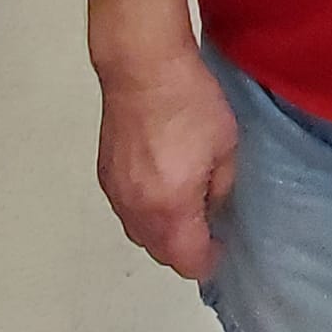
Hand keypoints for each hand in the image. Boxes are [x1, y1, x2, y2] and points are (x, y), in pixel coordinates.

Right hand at [95, 47, 238, 281]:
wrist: (143, 70)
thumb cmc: (191, 104)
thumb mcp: (226, 145)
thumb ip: (221, 186)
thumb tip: (214, 207)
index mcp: (170, 208)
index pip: (186, 259)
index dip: (208, 260)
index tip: (223, 249)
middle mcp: (137, 210)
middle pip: (159, 251)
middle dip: (184, 248)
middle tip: (208, 230)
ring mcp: (117, 193)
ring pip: (139, 232)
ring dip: (162, 231)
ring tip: (187, 210)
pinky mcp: (105, 174)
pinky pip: (127, 208)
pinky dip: (145, 210)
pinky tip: (162, 188)